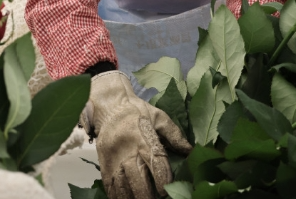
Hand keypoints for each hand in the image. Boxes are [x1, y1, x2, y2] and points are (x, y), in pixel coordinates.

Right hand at [80, 71, 191, 198]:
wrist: (109, 105)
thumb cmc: (137, 111)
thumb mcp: (158, 116)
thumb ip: (174, 134)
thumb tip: (191, 151)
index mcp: (142, 137)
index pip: (154, 160)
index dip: (162, 177)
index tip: (167, 189)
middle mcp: (127, 150)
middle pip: (138, 179)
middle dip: (148, 194)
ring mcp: (114, 159)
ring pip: (123, 186)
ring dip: (134, 197)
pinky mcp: (104, 163)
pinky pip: (110, 186)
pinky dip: (118, 196)